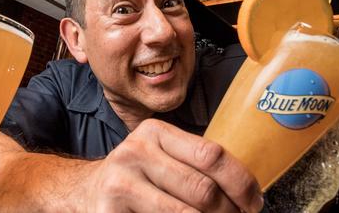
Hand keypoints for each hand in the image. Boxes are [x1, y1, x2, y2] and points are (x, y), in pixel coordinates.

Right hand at [81, 119, 263, 212]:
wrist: (84, 192)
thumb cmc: (135, 177)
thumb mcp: (160, 156)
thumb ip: (193, 162)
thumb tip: (246, 188)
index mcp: (156, 133)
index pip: (211, 155)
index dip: (241, 182)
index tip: (254, 201)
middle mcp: (136, 152)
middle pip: (202, 190)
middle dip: (229, 212)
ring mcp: (122, 183)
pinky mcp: (111, 212)